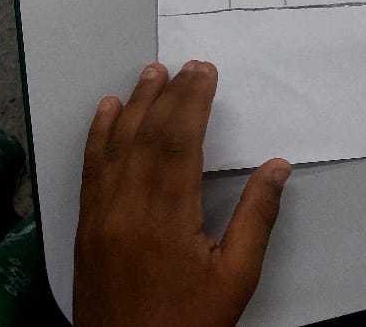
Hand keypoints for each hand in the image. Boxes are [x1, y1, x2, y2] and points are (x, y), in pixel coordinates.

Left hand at [74, 61, 290, 326]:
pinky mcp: (87, 227)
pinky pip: (91, 169)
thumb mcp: (236, 277)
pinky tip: (106, 112)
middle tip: (187, 65)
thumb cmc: (186, 324)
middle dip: (170, 95)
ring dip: (135, 105)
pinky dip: (98, 136)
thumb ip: (257, 217)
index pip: (180, 141)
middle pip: (149, 135)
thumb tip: (278, 168)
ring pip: (116, 145)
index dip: (193, 101)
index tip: (205, 72)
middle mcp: (128, 208)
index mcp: (167, 218)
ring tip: (150, 73)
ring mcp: (102, 216)